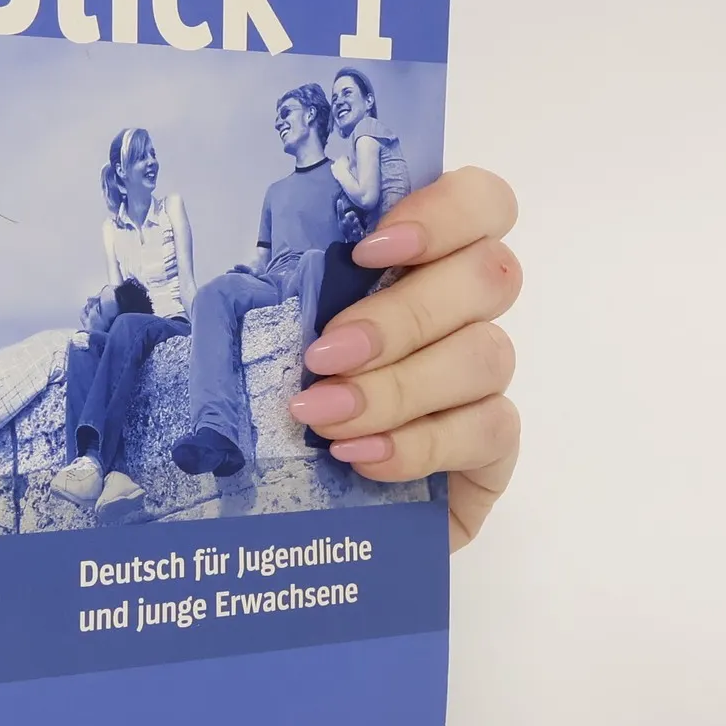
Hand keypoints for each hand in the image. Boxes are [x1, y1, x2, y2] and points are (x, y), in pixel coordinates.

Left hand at [287, 168, 519, 550]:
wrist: (293, 521)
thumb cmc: (274, 412)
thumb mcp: (259, 345)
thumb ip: (271, 295)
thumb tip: (232, 271)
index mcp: (419, 265)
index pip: (481, 204)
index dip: (444, 213)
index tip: (369, 251)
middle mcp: (465, 315)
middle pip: (486, 278)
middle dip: (398, 317)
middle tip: (323, 356)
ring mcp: (484, 383)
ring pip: (487, 355)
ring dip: (398, 386)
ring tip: (324, 417)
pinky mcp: (492, 450)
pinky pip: (488, 430)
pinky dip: (419, 442)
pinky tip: (360, 458)